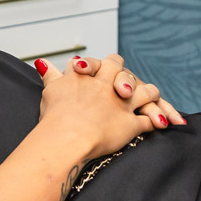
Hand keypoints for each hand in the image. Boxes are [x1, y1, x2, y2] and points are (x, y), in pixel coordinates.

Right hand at [32, 53, 183, 162]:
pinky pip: (148, 121)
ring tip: (152, 99)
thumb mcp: (51, 90)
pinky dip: (154, 121)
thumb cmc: (55, 116)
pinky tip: (158, 124)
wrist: (66, 137)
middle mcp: (108, 85)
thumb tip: (43, 62)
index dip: (98, 66)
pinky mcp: (131, 124)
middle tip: (125, 84)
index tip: (97, 70)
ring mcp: (122, 104)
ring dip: (150, 95)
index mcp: (88, 75)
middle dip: (125, 74)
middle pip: (123, 70)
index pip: (96, 63)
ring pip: (146, 92)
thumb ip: (51, 75)